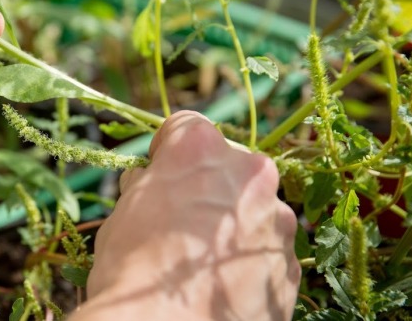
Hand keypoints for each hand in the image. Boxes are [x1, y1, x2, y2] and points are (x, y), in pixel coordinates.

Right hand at [76, 111, 299, 319]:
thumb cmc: (133, 271)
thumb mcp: (121, 215)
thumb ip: (144, 187)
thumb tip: (147, 184)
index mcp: (201, 151)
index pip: (186, 126)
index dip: (167, 151)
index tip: (157, 173)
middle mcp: (249, 175)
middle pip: (229, 166)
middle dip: (208, 187)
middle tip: (180, 221)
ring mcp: (277, 221)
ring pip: (253, 211)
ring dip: (232, 226)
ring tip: (200, 263)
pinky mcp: (290, 266)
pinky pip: (266, 252)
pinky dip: (247, 263)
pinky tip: (219, 286)